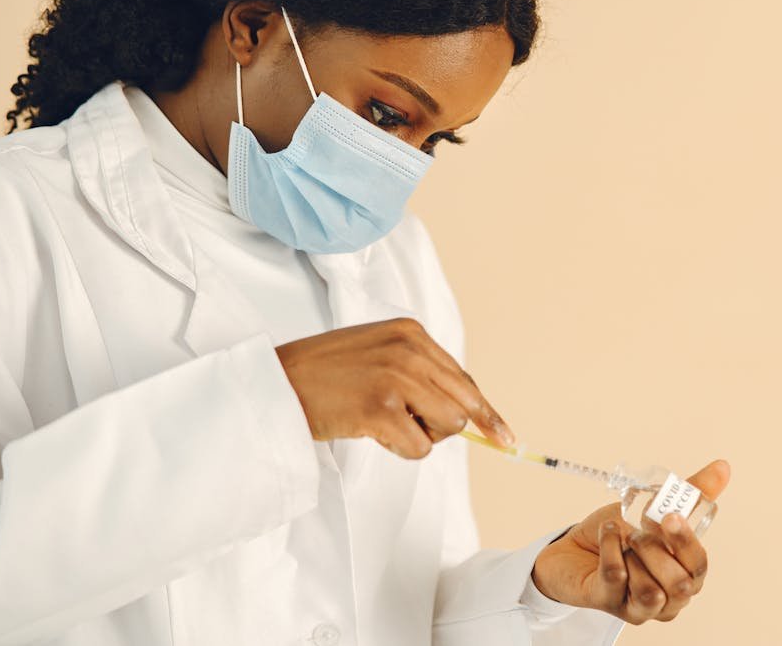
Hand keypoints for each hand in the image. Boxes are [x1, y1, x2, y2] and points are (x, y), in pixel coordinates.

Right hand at [275, 316, 513, 457]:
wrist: (277, 381)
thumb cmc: (326, 373)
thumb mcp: (378, 353)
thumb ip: (419, 372)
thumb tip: (466, 412)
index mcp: (412, 332)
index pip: (464, 379)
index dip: (485, 413)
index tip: (504, 437)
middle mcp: (410, 349)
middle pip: (463, 405)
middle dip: (445, 427)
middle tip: (411, 429)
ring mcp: (396, 377)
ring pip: (448, 426)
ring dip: (420, 436)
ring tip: (382, 421)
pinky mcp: (380, 408)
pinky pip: (419, 447)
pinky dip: (399, 449)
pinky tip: (370, 430)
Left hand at [530, 460, 730, 624]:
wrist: (576, 546)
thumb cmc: (622, 535)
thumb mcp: (656, 511)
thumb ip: (690, 493)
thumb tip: (723, 466)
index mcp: (685, 576)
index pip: (698, 567)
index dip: (686, 542)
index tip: (670, 516)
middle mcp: (667, 600)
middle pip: (680, 586)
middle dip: (658, 551)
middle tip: (639, 531)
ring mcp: (639, 608)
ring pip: (650, 593)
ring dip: (634, 555)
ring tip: (623, 537)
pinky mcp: (609, 604)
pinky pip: (616, 579)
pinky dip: (610, 548)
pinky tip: (607, 533)